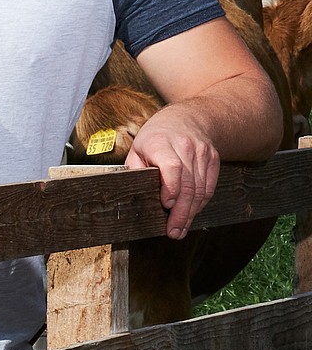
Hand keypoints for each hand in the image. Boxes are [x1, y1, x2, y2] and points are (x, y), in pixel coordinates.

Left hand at [124, 109, 219, 239]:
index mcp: (161, 143)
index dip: (171, 188)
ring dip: (191, 213)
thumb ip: (136, 169)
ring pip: (200, 189)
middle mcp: (185, 147)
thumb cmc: (156, 137)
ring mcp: (202, 154)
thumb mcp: (138, 148)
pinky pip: (209, 188)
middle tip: (173, 232)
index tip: (166, 205)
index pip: (173, 168)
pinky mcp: (213, 160)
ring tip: (181, 229)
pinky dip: (200, 204)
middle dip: (181, 212)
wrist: (188, 118)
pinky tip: (191, 214)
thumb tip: (135, 193)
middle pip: (188, 185)